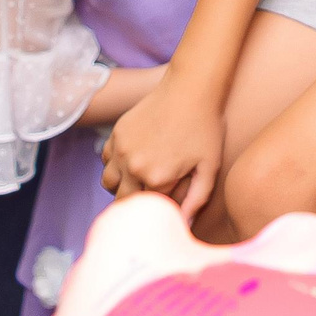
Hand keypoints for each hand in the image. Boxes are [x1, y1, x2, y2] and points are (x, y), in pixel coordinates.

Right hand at [100, 74, 224, 222]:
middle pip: (123, 201)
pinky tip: (134, 160)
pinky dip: (115, 165)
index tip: (169, 201)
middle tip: (152, 194)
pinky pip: (106, 160)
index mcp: (157, 179)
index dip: (160, 207)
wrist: (192, 89)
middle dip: (137, 202)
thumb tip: (184, 226)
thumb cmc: (206, 129)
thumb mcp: (210, 168)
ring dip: (121, 186)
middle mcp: (134, 167)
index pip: (149, 209)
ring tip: (140, 179)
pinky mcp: (116, 134)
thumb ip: (196, 201)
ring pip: (109, 183)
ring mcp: (121, 149)